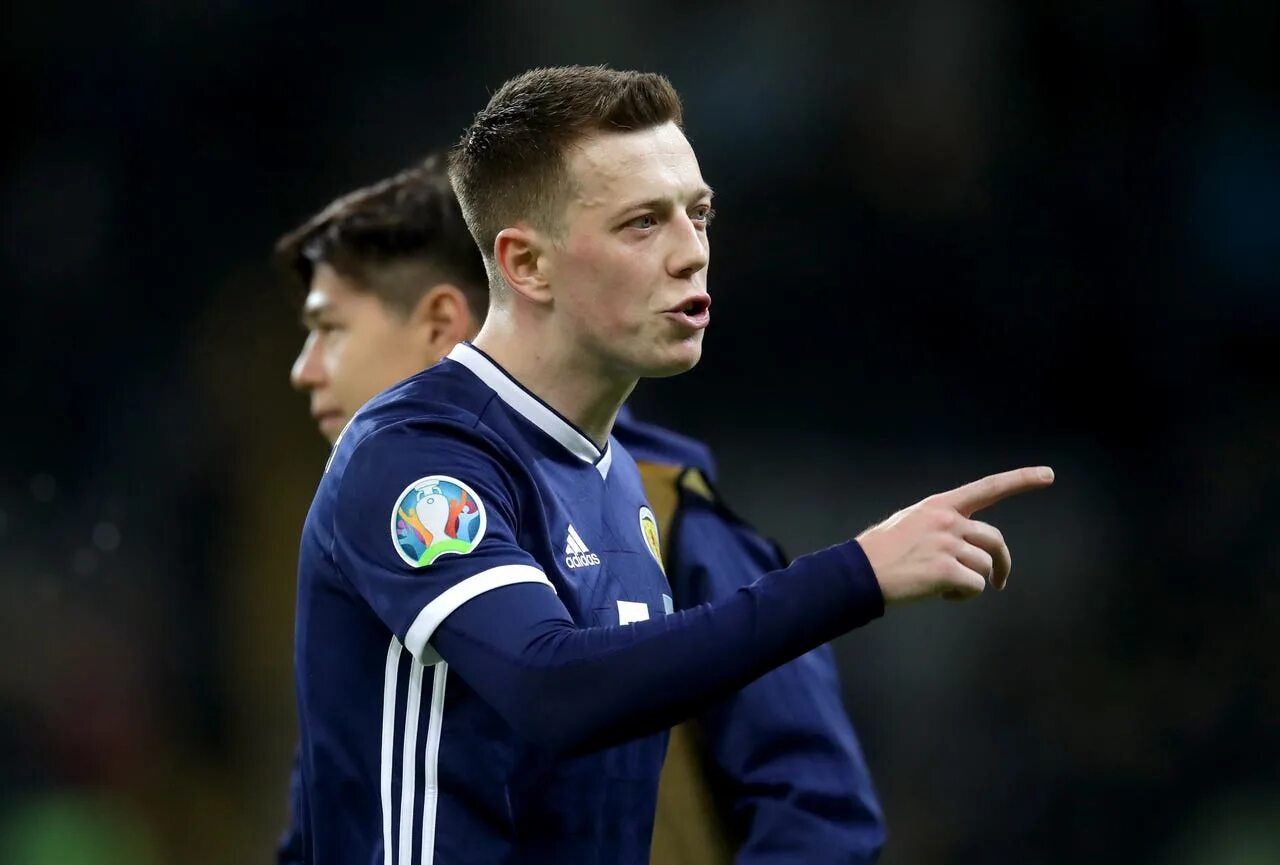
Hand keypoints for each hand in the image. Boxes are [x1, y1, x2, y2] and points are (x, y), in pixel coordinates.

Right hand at [856, 466, 1054, 603]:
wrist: (858, 572)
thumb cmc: (881, 552)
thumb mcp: (911, 523)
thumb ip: (942, 526)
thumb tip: (969, 547)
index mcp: (939, 505)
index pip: (988, 488)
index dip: (1021, 480)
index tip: (1048, 475)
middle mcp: (947, 520)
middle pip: (995, 540)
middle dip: (1002, 562)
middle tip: (1001, 581)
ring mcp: (947, 544)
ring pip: (984, 567)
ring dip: (971, 582)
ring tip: (945, 586)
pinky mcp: (946, 571)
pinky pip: (975, 586)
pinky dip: (963, 595)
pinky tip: (941, 593)